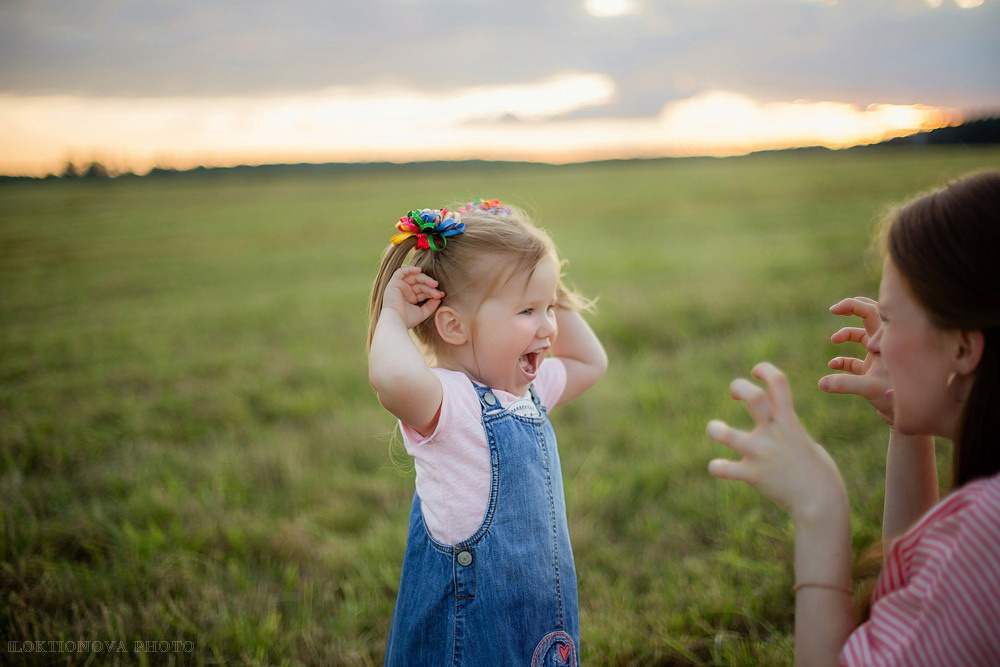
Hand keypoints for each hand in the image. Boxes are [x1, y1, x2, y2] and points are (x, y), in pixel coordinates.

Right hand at [381, 266, 444, 329]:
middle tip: (439, 292)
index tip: (441, 295)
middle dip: (430, 287)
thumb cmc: (407, 320)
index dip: (432, 292)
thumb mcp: (422, 313)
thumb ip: (430, 306)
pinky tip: (419, 270)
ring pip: (414, 278)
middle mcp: (405, 292)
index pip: (423, 291)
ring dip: (425, 279)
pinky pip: (401, 272)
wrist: (396, 321)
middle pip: (420, 284)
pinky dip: (410, 269)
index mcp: (410, 299)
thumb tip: (439, 299)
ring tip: (434, 284)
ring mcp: (399, 287)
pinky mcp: (394, 283)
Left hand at [708, 362, 844, 522]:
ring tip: (715, 429)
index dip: (764, 370)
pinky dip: (716, 467)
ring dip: (715, 429)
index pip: (778, 382)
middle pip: (754, 397)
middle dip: (738, 387)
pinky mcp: (754, 476)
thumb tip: (775, 418)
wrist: (820, 500)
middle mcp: (774, 433)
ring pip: (728, 435)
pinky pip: (725, 469)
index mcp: (789, 421)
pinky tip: (718, 467)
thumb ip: (786, 425)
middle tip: (734, 393)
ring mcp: (762, 454)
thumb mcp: (803, 439)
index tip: (755, 372)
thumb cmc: (814, 468)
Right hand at [819, 297, 892, 424]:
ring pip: (861, 336)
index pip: (872, 311)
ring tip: (834, 341)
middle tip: (834, 309)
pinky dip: (843, 359)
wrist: (909, 418)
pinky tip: (833, 366)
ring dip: (846, 334)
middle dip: (852, 309)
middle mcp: (885, 346)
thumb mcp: (871, 388)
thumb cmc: (898, 400)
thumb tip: (821, 383)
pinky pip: (855, 359)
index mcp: (887, 341)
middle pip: (869, 316)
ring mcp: (879, 358)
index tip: (834, 309)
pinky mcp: (872, 372)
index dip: (852, 305)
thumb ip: (845, 383)